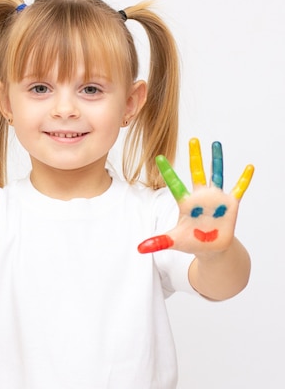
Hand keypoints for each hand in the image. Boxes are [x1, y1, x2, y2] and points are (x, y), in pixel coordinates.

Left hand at [138, 138, 253, 254]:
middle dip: (195, 156)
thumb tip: (139, 248)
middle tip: (193, 139)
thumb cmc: (191, 241)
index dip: (167, 171)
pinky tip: (249, 167)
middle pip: (196, 172)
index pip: (174, 184)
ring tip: (216, 143)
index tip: (158, 157)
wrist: (210, 249)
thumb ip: (158, 242)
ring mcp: (216, 199)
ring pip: (216, 174)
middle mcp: (200, 196)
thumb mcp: (174, 241)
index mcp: (185, 202)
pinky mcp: (230, 204)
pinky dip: (244, 179)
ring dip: (217, 160)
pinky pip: (238, 189)